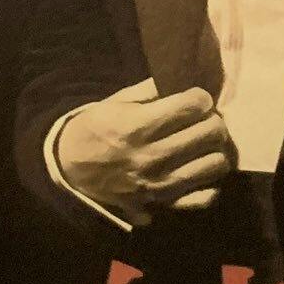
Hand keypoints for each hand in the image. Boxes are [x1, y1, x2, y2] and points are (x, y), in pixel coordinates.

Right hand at [55, 78, 233, 227]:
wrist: (68, 170)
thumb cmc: (94, 129)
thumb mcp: (115, 102)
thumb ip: (151, 90)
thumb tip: (183, 78)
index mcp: (138, 126)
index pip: (192, 106)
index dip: (200, 97)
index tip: (196, 98)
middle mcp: (152, 157)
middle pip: (210, 133)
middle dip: (213, 119)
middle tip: (204, 119)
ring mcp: (160, 184)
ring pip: (214, 163)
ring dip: (214, 149)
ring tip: (203, 143)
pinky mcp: (162, 204)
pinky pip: (203, 197)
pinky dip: (208, 182)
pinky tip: (198, 169)